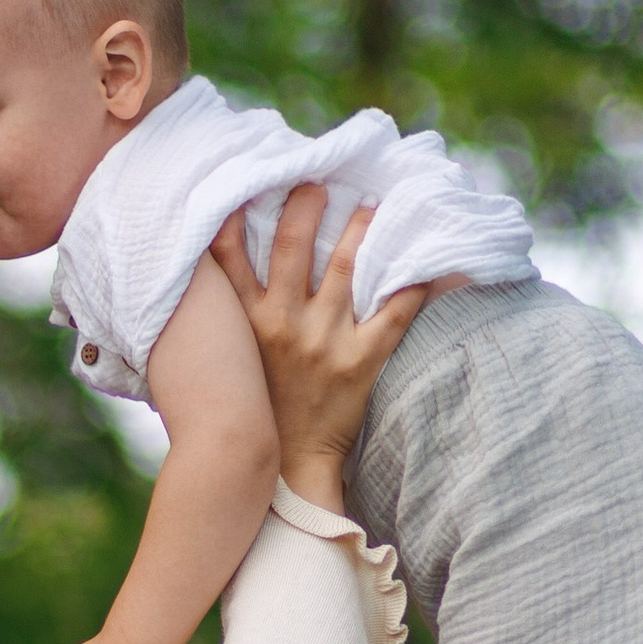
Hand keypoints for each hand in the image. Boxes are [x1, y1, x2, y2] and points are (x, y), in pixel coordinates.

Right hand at [209, 187, 424, 509]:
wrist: (289, 464)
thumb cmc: (259, 406)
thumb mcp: (232, 361)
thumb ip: (227, 318)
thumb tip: (212, 270)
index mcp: (246, 322)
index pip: (231, 256)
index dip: (239, 214)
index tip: (252, 180)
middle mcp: (282, 324)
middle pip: (293, 248)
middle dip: (306, 206)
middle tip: (319, 178)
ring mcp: (324, 340)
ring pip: (345, 268)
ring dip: (359, 229)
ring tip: (372, 204)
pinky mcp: (361, 360)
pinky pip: (394, 312)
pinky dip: (414, 284)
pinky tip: (429, 260)